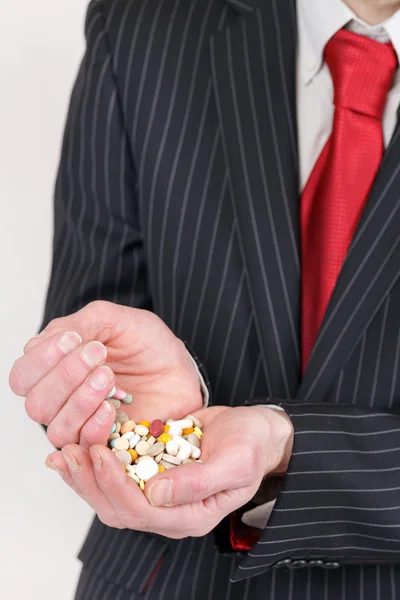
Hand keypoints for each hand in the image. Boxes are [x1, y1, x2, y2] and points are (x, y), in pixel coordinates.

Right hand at [9, 301, 201, 448]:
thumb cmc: (146, 343)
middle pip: (35, 403)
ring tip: (108, 376)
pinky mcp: (106, 444)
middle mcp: (62, 401)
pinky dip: (94, 424)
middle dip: (63, 377)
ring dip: (80, 400)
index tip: (74, 339)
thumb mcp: (115, 321)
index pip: (23, 375)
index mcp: (55, 369)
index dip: (42, 359)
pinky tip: (112, 405)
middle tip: (98, 354)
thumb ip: (80, 325)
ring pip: (55, 428)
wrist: (181, 368)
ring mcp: (83, 425)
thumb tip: (46, 341)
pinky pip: (85, 445)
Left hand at [44, 405, 293, 537]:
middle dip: (91, 482)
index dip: (116, 485)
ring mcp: (158, 492)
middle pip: (118, 509)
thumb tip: (156, 494)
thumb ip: (199, 482)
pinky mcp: (151, 471)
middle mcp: (169, 510)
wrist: (255, 431)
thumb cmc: (251, 446)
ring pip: (111, 495)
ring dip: (86, 475)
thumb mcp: (234, 462)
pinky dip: (95, 462)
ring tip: (65, 452)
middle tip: (72, 452)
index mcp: (190, 516)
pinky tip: (78, 444)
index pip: (142, 512)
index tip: (100, 453)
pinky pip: (117, 473)